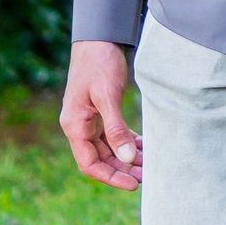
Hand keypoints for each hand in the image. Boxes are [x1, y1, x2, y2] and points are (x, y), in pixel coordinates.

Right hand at [60, 39, 143, 189]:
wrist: (98, 40)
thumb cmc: (99, 64)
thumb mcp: (107, 95)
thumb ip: (115, 126)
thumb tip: (126, 156)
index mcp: (75, 126)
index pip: (90, 164)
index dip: (111, 177)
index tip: (133, 184)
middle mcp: (80, 127)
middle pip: (101, 159)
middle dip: (123, 170)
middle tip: (148, 177)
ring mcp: (90, 120)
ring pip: (109, 149)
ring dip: (127, 158)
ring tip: (150, 166)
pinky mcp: (101, 113)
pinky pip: (114, 135)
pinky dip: (128, 143)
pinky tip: (145, 148)